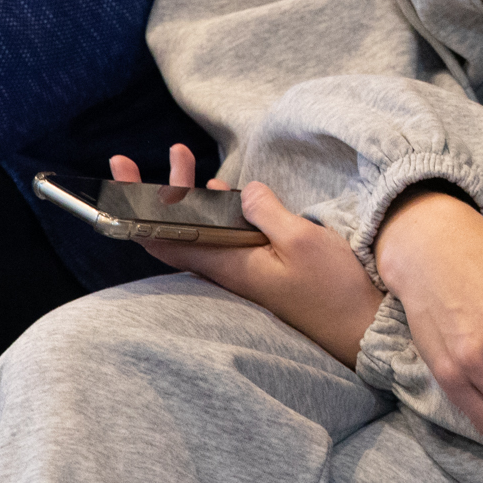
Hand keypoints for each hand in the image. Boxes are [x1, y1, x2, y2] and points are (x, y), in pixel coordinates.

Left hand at [117, 146, 384, 365]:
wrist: (361, 329)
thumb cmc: (333, 290)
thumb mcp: (301, 241)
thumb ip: (265, 212)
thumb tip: (242, 192)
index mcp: (226, 263)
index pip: (161, 239)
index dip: (133, 209)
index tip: (121, 177)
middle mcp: (226, 268)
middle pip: (175, 229)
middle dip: (162, 189)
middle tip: (165, 154)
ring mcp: (242, 269)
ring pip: (200, 230)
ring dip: (190, 196)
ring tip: (189, 160)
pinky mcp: (260, 269)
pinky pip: (224, 236)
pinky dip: (216, 209)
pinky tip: (225, 193)